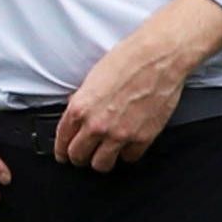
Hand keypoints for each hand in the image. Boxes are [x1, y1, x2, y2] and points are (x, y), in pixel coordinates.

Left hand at [54, 0, 221, 170]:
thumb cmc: (130, 58)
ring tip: (106, 153)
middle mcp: (97, 125)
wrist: (159, 56)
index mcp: (80, 108)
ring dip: (101, 160)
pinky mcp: (142, 138)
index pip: (63, 141)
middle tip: (85, 154)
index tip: (65, 154)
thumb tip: (79, 113)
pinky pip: (129, 158)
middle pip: (79, 157)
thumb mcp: (94, 77)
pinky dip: (127, 153)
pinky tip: (128, 145)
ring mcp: (119, 134)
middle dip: (79, 157)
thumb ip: (84, 100)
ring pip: (101, 165)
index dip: (62, 151)